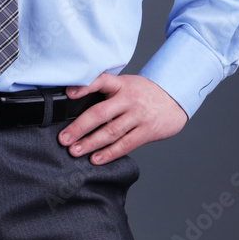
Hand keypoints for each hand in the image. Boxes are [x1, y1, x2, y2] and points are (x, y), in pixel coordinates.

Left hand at [58, 73, 187, 164]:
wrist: (175, 97)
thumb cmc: (144, 92)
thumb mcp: (126, 84)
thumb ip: (107, 92)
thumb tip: (78, 104)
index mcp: (121, 84)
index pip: (101, 81)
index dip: (84, 86)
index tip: (68, 94)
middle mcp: (128, 99)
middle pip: (100, 113)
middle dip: (79, 127)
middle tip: (63, 138)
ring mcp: (138, 116)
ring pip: (111, 132)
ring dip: (90, 143)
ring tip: (75, 151)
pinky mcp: (147, 131)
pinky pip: (125, 144)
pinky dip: (109, 153)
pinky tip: (96, 159)